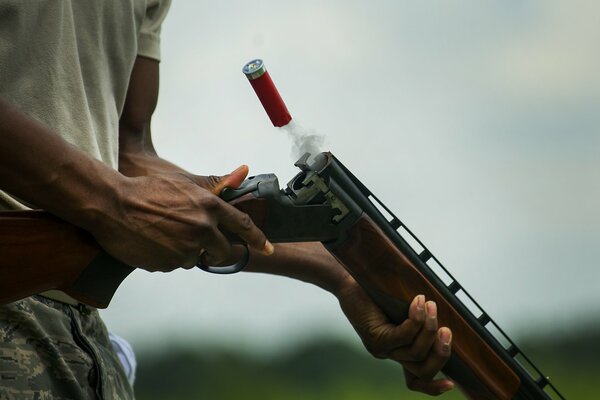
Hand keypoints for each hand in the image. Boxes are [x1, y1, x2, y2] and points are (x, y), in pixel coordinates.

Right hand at [90, 165, 272, 271]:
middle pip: (223, 251)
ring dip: (186, 251)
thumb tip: (244, 172)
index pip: (242, 225)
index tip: (267, 248)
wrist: (111, 205)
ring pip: (195, 258)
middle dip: (216, 250)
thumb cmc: (146, 190)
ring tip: (164, 233)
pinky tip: (153, 241)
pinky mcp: (167, 264)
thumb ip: (215, 185)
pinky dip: (168, 257)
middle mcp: (202, 230)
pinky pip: (174, 265)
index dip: (257, 238)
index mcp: (209, 207)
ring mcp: (185, 249)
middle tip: (200, 243)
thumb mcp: (184, 183)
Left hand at [337, 277, 453, 394]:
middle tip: (448, 331)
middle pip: (422, 370)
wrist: (349, 283)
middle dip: (440, 354)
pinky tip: (419, 303)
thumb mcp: (400, 309)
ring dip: (429, 329)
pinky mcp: (376, 338)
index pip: (416, 381)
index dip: (434, 387)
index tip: (452, 383)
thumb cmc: (376, 293)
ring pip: (415, 352)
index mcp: (397, 351)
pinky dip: (415, 320)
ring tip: (432, 306)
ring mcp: (382, 349)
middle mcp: (390, 354)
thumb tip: (444, 322)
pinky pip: (402, 336)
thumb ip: (418, 321)